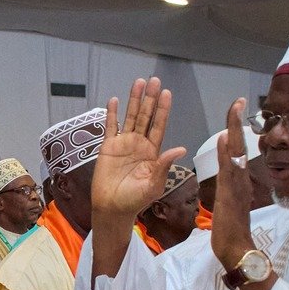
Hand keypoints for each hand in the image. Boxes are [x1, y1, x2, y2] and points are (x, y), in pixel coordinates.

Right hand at [91, 78, 186, 223]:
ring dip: (134, 100)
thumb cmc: (135, 200)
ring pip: (130, 117)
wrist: (112, 208)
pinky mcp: (108, 147)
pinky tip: (114, 100)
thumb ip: (165, 165)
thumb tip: (180, 148)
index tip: (167, 93)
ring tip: (138, 83)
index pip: (159, 126)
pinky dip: (111, 114)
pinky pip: (110, 127)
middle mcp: (139, 144)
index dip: (163, 110)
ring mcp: (123, 143)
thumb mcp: (154, 185)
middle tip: (154, 80)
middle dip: (150, 98)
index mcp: (153, 152)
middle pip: (146, 116)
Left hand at [210, 98, 259, 271]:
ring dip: (235, 131)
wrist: (237, 249)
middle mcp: (240, 179)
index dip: (235, 130)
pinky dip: (229, 153)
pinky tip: (227, 139)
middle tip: (237, 100)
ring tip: (233, 110)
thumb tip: (228, 165)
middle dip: (237, 123)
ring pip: (236, 154)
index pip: (236, 150)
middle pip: (239, 146)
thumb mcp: (227, 201)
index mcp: (237, 180)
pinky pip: (230, 170)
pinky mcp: (232, 194)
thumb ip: (228, 183)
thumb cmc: (230, 229)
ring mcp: (238, 186)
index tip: (234, 109)